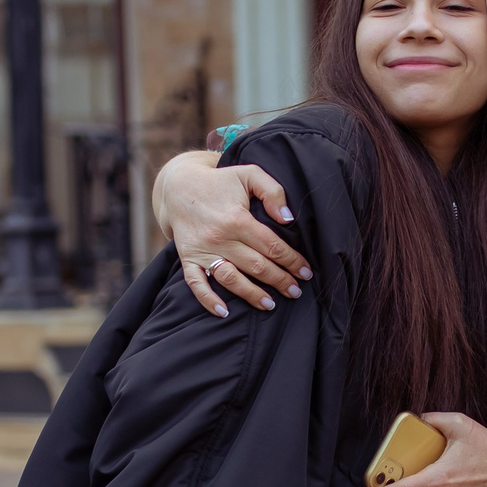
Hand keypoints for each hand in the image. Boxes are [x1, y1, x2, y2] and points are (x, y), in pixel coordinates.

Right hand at [153, 152, 310, 315]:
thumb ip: (272, 191)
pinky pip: (196, 283)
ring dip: (252, 295)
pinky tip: (224, 312)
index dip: (292, 261)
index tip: (306, 272)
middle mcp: (220, 237)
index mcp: (237, 218)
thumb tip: (287, 219)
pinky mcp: (188, 258)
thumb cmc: (221, 182)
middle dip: (280, 281)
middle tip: (296, 291)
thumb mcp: (249, 175)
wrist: (180, 187)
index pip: (272, 246)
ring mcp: (202, 250)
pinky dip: (208, 300)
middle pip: (256, 266)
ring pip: (231, 279)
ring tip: (270, 305)